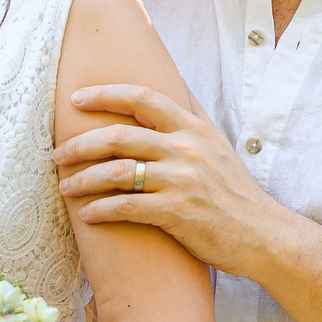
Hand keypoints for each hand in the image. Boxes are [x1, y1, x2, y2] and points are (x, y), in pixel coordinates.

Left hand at [53, 83, 283, 275]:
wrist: (263, 235)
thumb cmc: (235, 192)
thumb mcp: (218, 146)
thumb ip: (192, 118)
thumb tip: (174, 86)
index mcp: (193, 128)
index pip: (142, 98)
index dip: (104, 94)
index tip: (76, 98)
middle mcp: (186, 149)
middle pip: (119, 136)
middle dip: (80, 143)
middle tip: (58, 153)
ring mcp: (182, 180)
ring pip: (117, 172)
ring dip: (83, 179)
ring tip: (65, 187)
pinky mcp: (178, 212)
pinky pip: (127, 206)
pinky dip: (100, 209)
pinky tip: (86, 214)